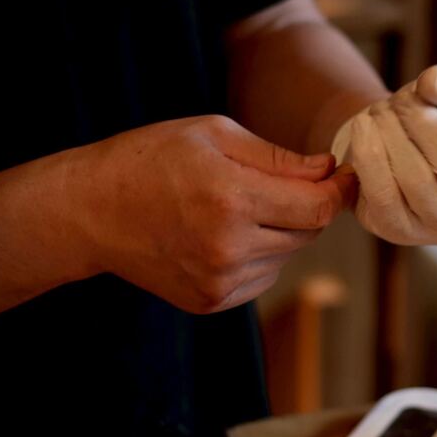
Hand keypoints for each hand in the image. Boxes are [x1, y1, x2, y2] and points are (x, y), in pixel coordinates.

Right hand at [76, 115, 355, 312]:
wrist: (91, 210)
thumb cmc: (152, 158)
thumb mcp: (213, 134)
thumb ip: (277, 157)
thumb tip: (327, 170)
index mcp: (230, 199)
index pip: (318, 207)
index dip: (340, 191)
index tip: (345, 176)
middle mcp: (228, 248)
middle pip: (308, 232)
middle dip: (307, 205)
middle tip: (282, 182)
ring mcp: (219, 281)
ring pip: (288, 255)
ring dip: (283, 230)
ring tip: (241, 205)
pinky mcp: (211, 302)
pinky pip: (264, 276)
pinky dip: (262, 254)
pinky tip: (227, 233)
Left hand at [332, 65, 436, 244]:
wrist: (396, 148)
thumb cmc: (434, 122)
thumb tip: (436, 83)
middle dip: (423, 127)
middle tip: (402, 101)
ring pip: (417, 182)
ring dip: (393, 137)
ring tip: (381, 112)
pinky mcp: (398, 231)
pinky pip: (383, 194)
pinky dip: (369, 156)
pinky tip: (364, 128)